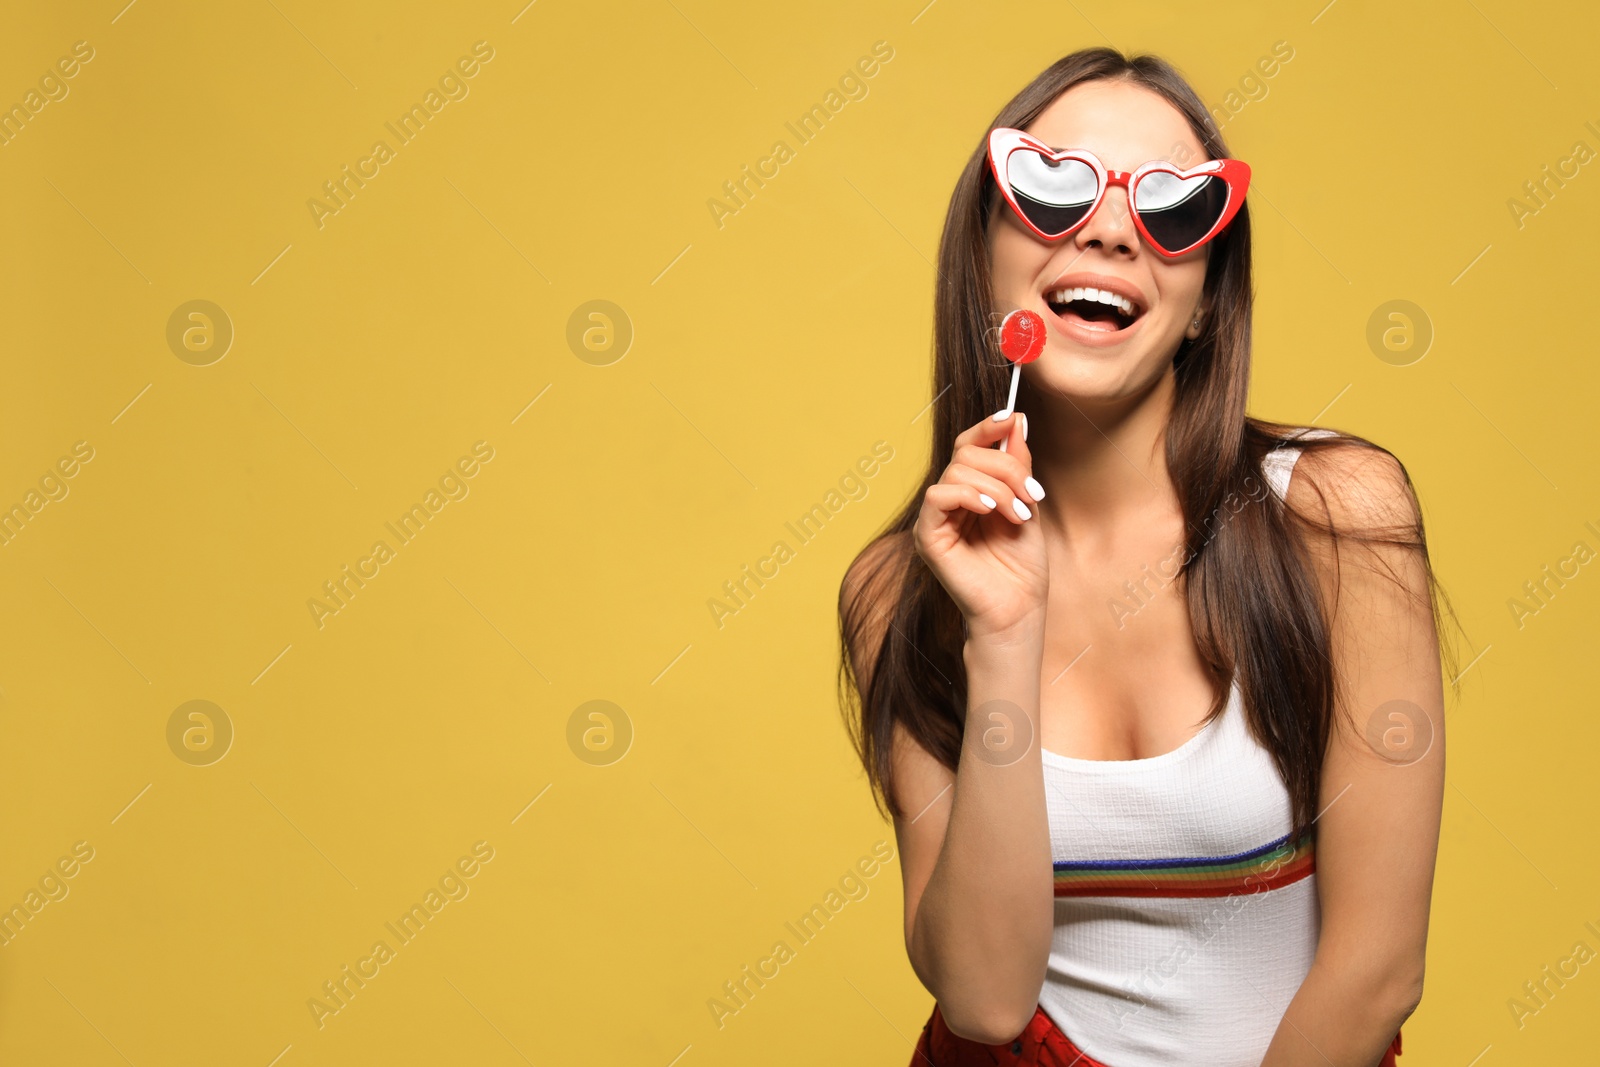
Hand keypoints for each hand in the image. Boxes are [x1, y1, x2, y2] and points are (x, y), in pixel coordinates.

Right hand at [911, 410, 1047, 641]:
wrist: (1018, 608)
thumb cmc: (1022, 565)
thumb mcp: (1027, 503)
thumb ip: (1017, 465)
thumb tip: (1015, 421)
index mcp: (970, 491)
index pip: (969, 445)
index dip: (988, 427)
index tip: (1013, 417)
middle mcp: (949, 501)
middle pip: (966, 453)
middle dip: (1005, 467)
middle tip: (1033, 495)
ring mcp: (936, 518)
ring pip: (957, 471)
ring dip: (997, 487)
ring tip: (1018, 513)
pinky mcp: (927, 536)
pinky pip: (939, 495)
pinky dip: (969, 495)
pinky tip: (991, 511)